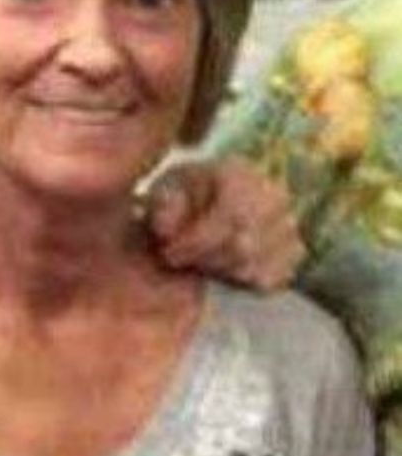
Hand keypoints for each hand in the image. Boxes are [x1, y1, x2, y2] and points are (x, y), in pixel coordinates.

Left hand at [144, 157, 305, 291]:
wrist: (205, 208)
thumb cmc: (182, 200)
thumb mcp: (162, 195)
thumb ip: (163, 207)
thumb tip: (166, 226)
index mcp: (239, 173)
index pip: (230, 215)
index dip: (196, 241)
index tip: (169, 253)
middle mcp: (273, 195)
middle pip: (243, 246)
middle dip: (204, 259)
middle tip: (180, 260)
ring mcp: (289, 225)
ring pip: (253, 267)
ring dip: (217, 271)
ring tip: (198, 260)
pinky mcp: (294, 252)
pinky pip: (270, 280)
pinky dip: (240, 282)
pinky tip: (221, 268)